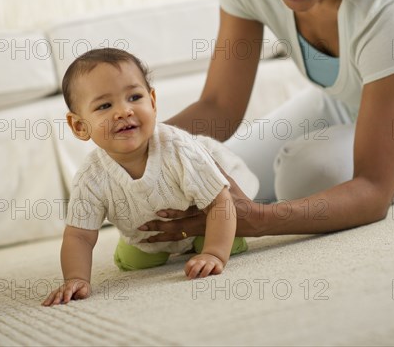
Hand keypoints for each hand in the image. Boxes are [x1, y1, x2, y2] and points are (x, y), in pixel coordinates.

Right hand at [41, 278, 90, 305]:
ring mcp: (59, 290)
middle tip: (54, 305)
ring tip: (45, 306)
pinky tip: (43, 305)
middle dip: (57, 298)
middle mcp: (64, 287)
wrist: (78, 283)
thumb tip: (78, 295)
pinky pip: (51, 296)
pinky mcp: (56, 294)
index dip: (67, 295)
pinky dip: (47, 300)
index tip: (66, 301)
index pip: (69, 290)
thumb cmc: (82, 288)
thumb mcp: (86, 289)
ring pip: (54, 294)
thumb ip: (83, 292)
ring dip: (50, 299)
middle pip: (60, 292)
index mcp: (72, 286)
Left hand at [138, 166, 265, 241]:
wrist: (251, 220)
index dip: (172, 213)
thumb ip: (213, 168)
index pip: (187, 212)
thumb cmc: (238, 198)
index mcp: (207, 208)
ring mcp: (201, 230)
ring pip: (177, 235)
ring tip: (143, 238)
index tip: (157, 212)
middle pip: (178, 227)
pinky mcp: (201, 235)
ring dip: (160, 237)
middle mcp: (202, 221)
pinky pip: (182, 238)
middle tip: (141, 227)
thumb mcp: (226, 182)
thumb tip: (201, 151)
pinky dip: (169, 240)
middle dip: (159, 228)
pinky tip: (157, 241)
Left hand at [184, 253, 223, 278]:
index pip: (190, 264)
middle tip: (192, 278)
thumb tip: (189, 281)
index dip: (188, 270)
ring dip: (205, 271)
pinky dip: (216, 272)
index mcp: (196, 261)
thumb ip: (191, 271)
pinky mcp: (219, 266)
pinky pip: (218, 269)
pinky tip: (214, 276)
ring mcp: (211, 263)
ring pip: (209, 265)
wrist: (214, 255)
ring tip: (203, 277)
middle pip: (199, 264)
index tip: (188, 277)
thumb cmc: (202, 265)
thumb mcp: (195, 265)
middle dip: (194, 271)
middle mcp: (204, 261)